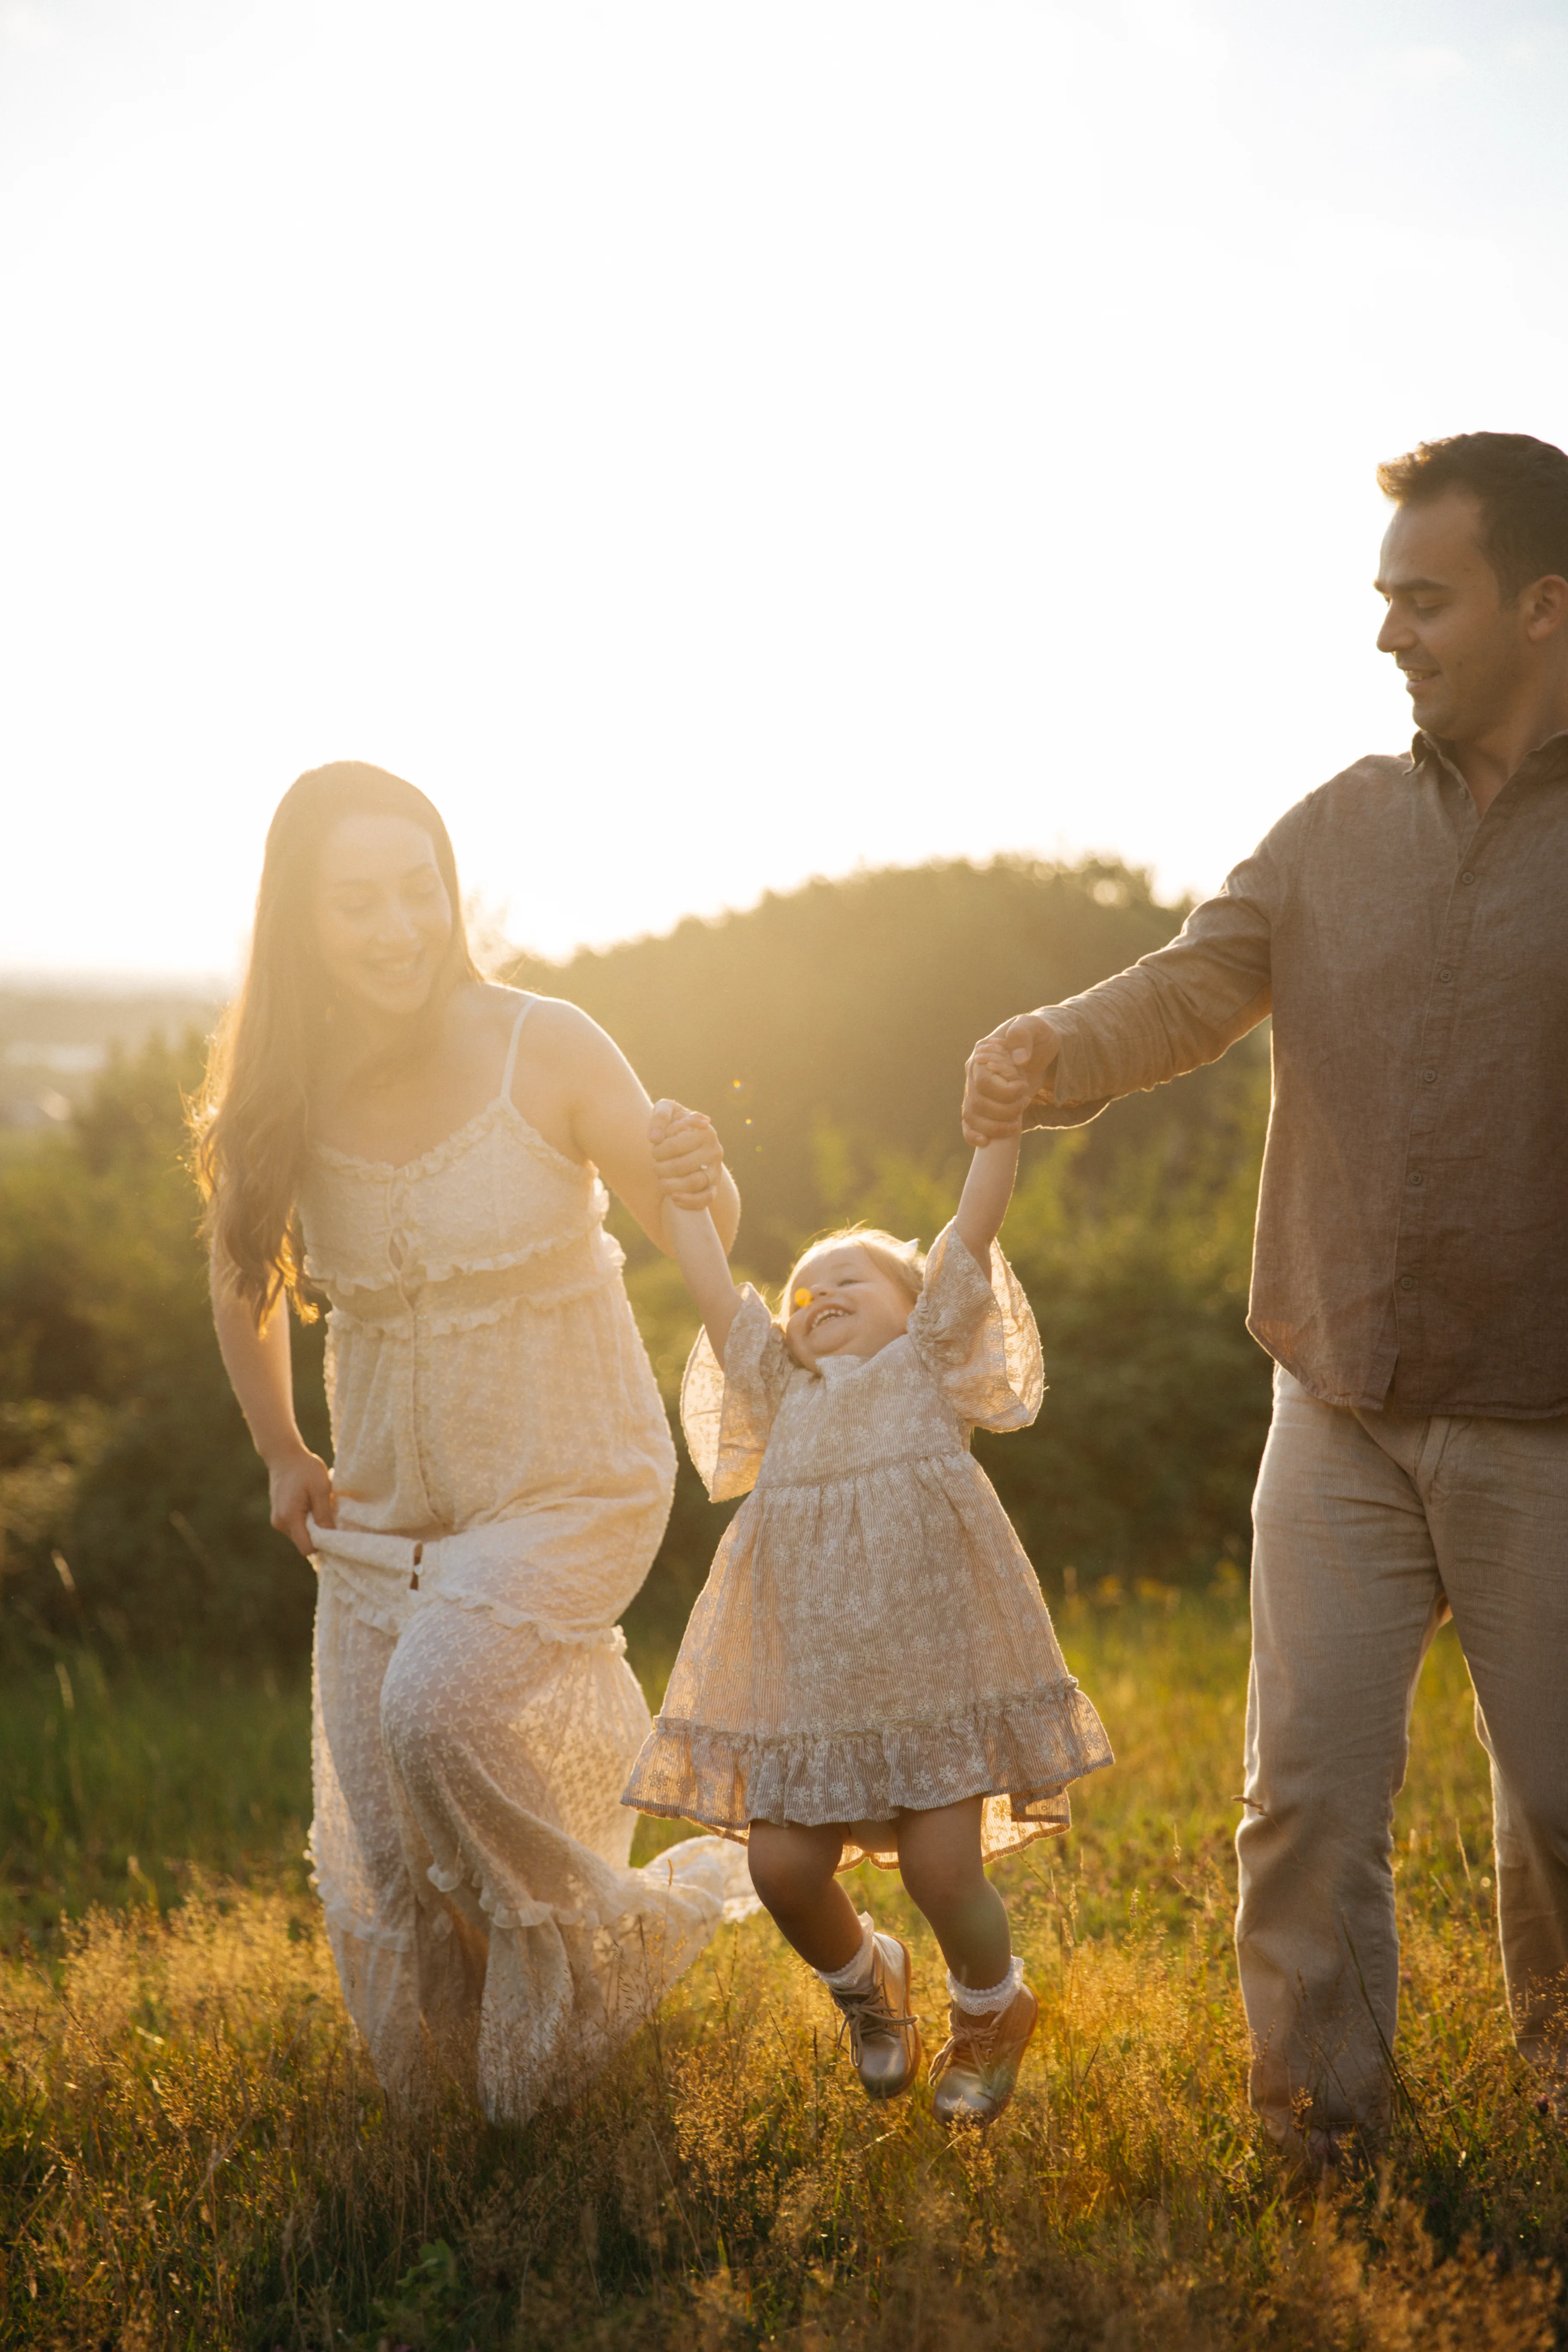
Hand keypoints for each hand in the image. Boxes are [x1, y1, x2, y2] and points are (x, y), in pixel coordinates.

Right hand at [268, 1445, 335, 1557]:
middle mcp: (280, 1523)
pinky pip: (297, 1526)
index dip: (323, 1544)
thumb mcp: (321, 1489)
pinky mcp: (280, 1516)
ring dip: (313, 1525)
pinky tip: (312, 1504)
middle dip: (319, 1534)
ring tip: (320, 1505)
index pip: (307, 1548)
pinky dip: (307, 1519)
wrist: (284, 1455)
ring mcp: (278, 1520)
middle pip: (304, 1542)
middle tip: (331, 1515)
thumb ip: (324, 1514)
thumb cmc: (305, 1469)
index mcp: (289, 1517)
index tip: (335, 1534)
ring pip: (301, 1534)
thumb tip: (331, 1536)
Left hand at [649, 1099, 724, 1206]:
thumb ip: (660, 1117)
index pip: (676, 1145)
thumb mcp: (667, 1109)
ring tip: (660, 1180)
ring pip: (694, 1183)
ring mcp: (716, 1169)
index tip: (654, 1148)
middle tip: (655, 1165)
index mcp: (705, 1131)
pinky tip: (674, 1198)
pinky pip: (705, 1199)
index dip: (659, 1150)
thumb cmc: (675, 1122)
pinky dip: (689, 1201)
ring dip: (671, 1185)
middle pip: (683, 1166)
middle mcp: (715, 1150)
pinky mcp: (714, 1186)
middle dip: (661, 1168)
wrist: (689, 1139)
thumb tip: (654, 1138)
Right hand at [961, 1014, 1059, 1145]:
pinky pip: (969, 1123)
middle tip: (1025, 1102)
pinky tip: (985, 1143)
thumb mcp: (1035, 1027)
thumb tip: (1019, 1059)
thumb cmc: (1037, 1036)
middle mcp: (973, 1072)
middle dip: (1004, 1110)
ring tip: (1017, 1124)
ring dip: (994, 1127)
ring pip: (971, 1116)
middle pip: (976, 1103)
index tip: (1024, 1085)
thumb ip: (1024, 1035)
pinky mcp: (982, 1103)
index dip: (1004, 1091)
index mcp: (982, 1053)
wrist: (1039, 1049)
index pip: (982, 1081)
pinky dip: (973, 1135)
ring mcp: (975, 1089)